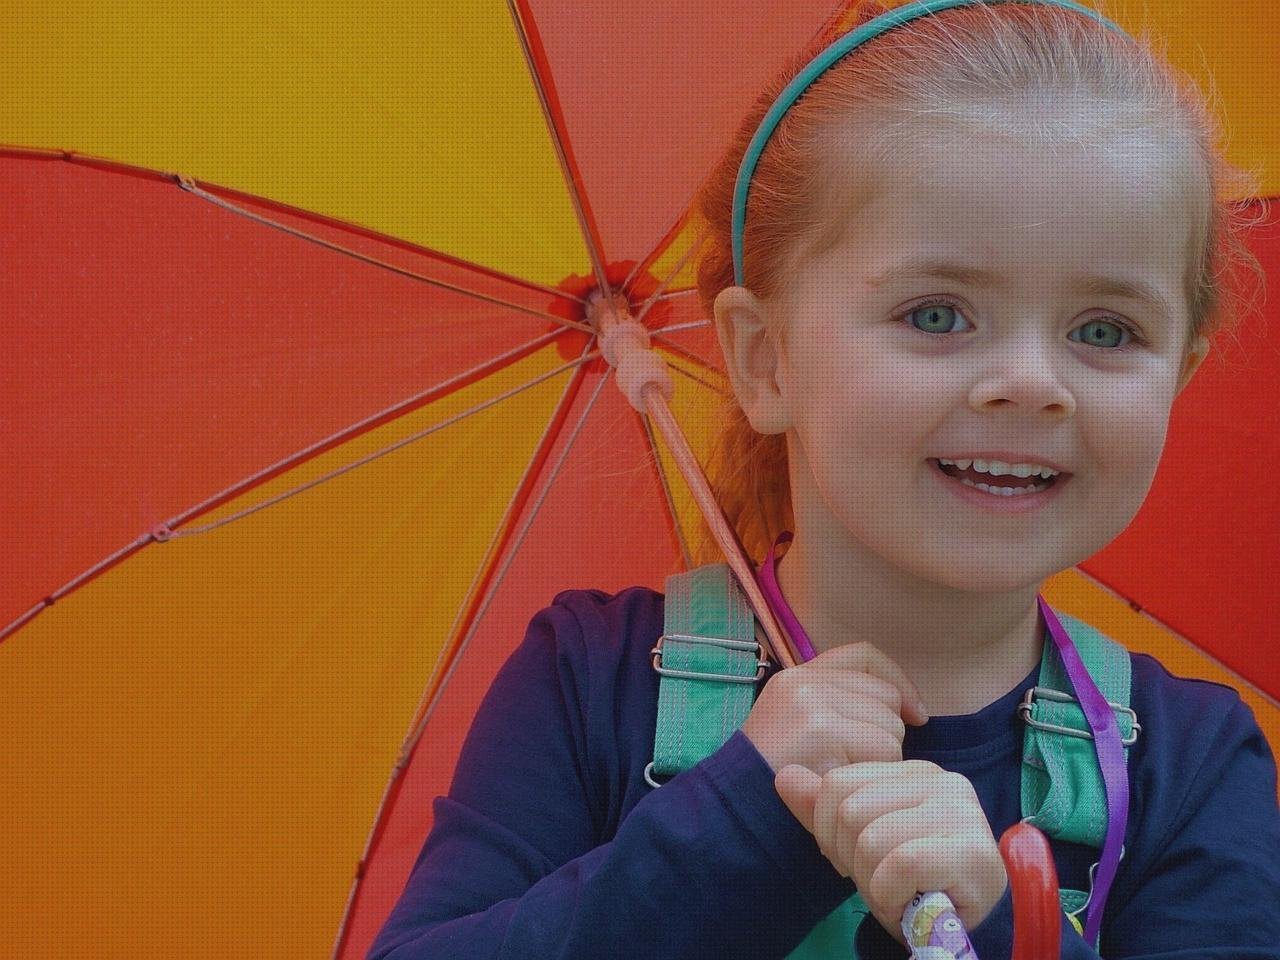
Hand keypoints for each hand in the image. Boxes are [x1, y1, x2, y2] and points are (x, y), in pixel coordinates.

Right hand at [740, 642, 928, 776]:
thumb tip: (907, 708)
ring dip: (881, 761)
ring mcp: (812, 703)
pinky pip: (882, 752)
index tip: (916, 714)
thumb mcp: (797, 726)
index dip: (898, 680)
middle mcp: (805, 681)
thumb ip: (839, 705)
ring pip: (890, 727)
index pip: (864, 655)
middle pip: (886, 696)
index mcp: (798, 676)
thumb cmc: (777, 778)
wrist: (738, 808)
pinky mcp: (822, 731)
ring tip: (844, 777)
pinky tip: (845, 787)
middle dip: (885, 734)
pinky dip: (874, 776)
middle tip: (854, 765)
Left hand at [775, 760, 1007, 944]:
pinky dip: (891, 897)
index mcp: (911, 770)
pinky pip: (899, 865)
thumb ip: (822, 810)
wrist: (958, 930)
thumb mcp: (858, 842)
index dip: (827, 831)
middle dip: (850, 859)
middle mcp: (941, 780)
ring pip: (870, 839)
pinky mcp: (972, 850)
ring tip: (896, 894)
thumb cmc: (909, 881)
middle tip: (878, 881)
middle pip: (849, 811)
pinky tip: (908, 904)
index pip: (836, 783)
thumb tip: (784, 776)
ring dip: (873, 884)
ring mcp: (961, 811)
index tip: (851, 860)